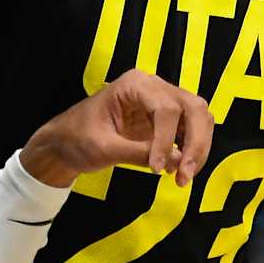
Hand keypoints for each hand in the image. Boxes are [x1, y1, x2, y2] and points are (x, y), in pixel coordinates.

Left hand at [21, 70, 215, 188]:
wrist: (65, 144)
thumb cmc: (77, 139)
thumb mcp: (103, 148)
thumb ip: (138, 153)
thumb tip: (176, 162)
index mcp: (134, 84)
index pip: (166, 108)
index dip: (166, 140)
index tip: (157, 170)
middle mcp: (154, 87)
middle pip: (193, 108)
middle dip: (195, 143)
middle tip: (184, 175)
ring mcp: (163, 102)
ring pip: (199, 119)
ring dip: (197, 149)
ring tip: (182, 177)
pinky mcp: (166, 121)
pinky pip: (190, 131)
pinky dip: (191, 151)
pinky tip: (179, 171)